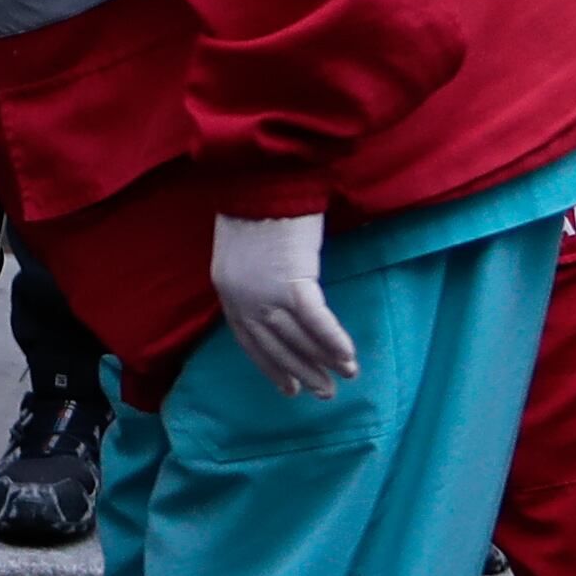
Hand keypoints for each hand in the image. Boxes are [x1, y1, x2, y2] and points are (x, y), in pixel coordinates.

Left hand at [210, 212, 359, 398]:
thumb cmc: (256, 210)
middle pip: (275, 345)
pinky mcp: (293, 282)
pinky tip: (348, 358)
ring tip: (345, 377)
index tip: (289, 387)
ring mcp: (266, 293)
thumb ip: (253, 280)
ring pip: (298, 338)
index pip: (250, 341)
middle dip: (300, 371)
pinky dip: (334, 341)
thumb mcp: (242, 252)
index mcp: (227, 291)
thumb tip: (275, 305)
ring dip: (323, 361)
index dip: (271, 366)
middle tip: (322, 393)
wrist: (261, 182)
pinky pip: (317, 321)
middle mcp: (243, 299)